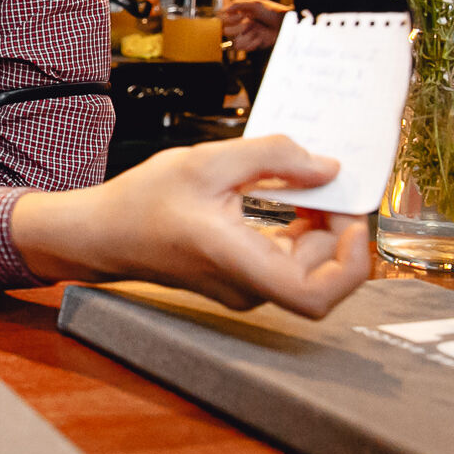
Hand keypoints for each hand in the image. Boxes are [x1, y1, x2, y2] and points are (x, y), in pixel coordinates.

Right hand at [11, 134, 369, 318]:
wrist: (101, 234)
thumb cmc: (140, 203)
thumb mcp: (205, 162)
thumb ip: (272, 158)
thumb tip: (325, 167)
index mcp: (237, 261)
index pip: (317, 294)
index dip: (351, 262)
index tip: (352, 218)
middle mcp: (246, 286)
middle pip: (320, 270)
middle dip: (334, 224)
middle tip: (326, 180)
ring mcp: (243, 288)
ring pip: (305, 265)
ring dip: (316, 226)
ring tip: (302, 183)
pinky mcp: (239, 280)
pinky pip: (284, 261)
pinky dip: (295, 230)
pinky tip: (282, 196)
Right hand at [221, 0, 293, 51]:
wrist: (285, 24)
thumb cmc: (272, 11)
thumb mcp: (255, 4)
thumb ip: (238, 4)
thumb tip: (223, 11)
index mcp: (240, 15)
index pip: (224, 20)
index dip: (229, 20)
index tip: (241, 16)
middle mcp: (241, 26)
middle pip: (227, 32)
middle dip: (238, 29)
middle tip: (250, 25)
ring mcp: (247, 36)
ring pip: (235, 42)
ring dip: (245, 38)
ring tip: (257, 33)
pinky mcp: (253, 45)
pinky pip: (244, 48)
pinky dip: (251, 44)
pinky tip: (260, 39)